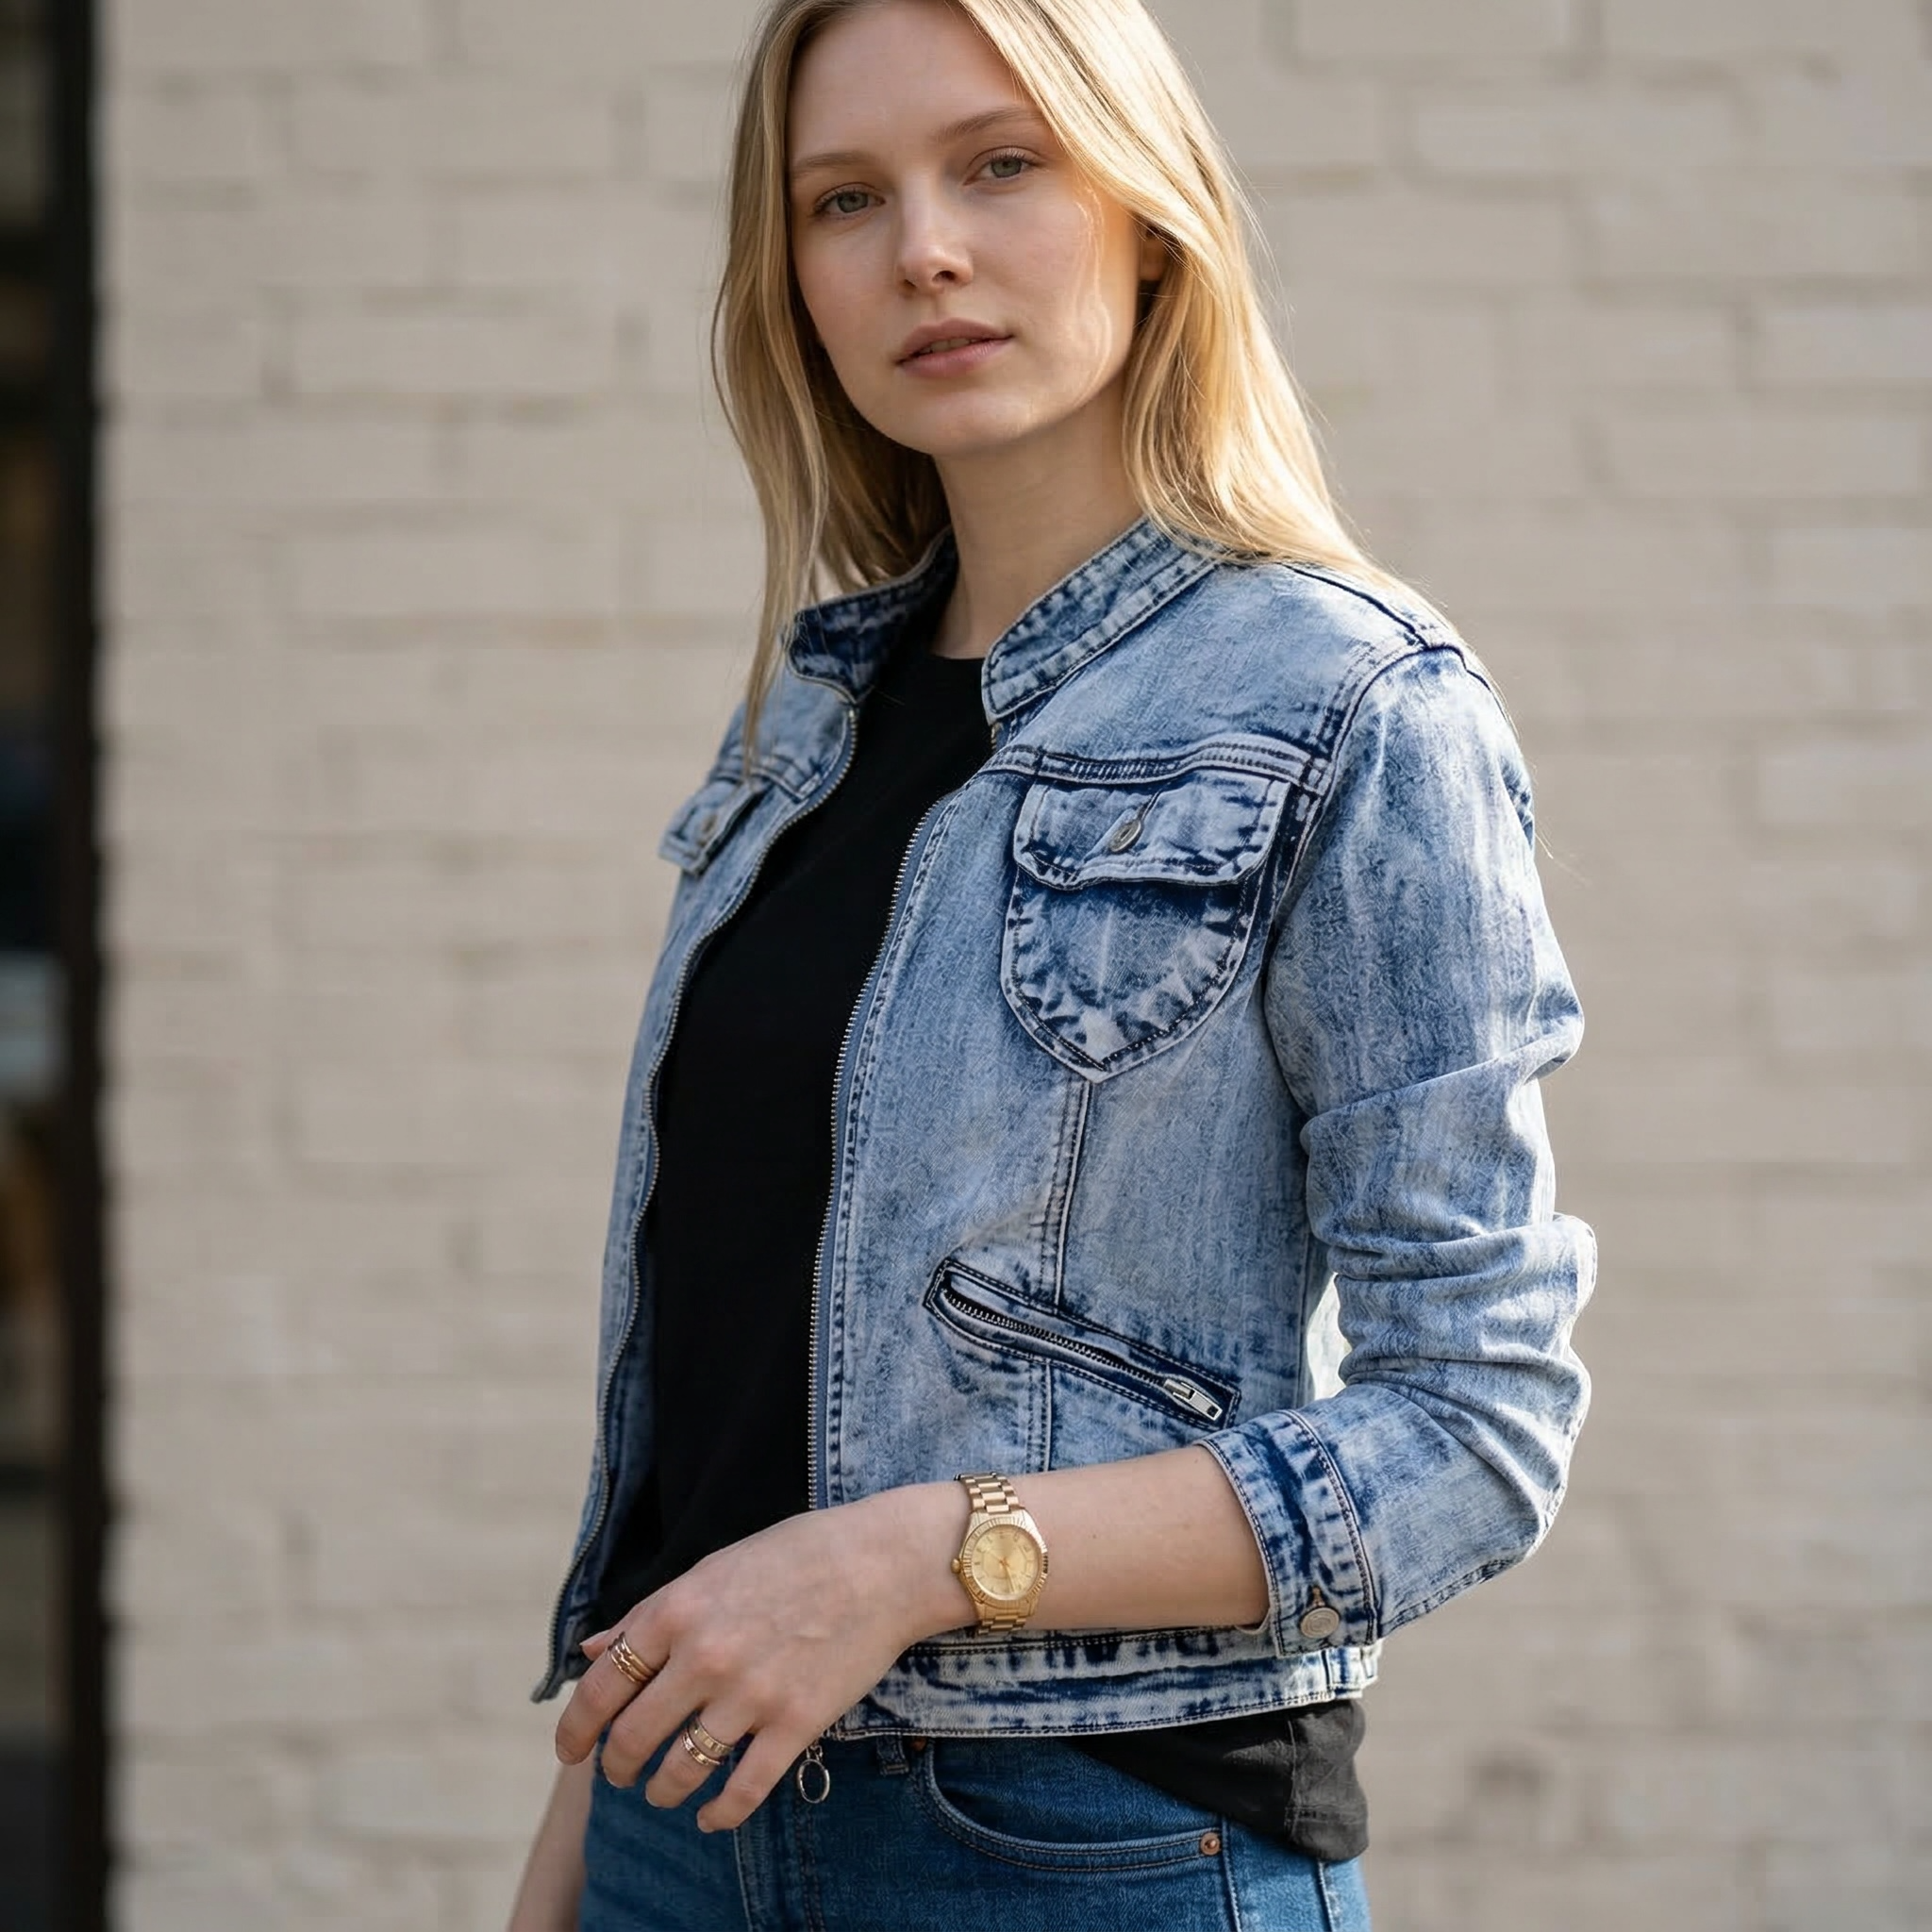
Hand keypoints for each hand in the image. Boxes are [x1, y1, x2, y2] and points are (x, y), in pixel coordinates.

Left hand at [553, 1487, 964, 1831]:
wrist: (883, 1562)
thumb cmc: (797, 1556)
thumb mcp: (713, 1569)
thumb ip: (650, 1613)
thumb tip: (592, 1650)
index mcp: (677, 1610)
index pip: (601, 1687)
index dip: (574, 1730)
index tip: (570, 1751)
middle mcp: (705, 1655)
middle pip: (632, 1739)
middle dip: (615, 1768)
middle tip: (618, 1774)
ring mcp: (751, 1693)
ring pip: (679, 1773)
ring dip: (660, 1792)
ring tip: (661, 1792)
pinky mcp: (796, 1723)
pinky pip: (742, 1791)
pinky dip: (718, 1815)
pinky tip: (711, 1817)